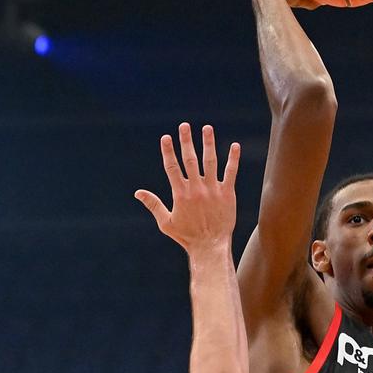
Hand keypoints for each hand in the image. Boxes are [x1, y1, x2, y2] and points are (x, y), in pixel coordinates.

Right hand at [136, 123, 239, 252]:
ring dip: (208, 143)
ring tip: (207, 128)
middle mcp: (196, 188)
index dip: (168, 152)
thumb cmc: (187, 236)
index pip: (172, 167)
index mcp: (180, 194)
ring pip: (210, 162)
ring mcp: (213, 190)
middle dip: (186, 141)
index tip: (166, 137)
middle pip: (190, 160)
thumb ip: (153, 204)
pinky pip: (231, 173)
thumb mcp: (165, 222)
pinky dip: (233, 159)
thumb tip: (137, 192)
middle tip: (184, 126)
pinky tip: (235, 146)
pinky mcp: (228, 193)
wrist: (210, 246)